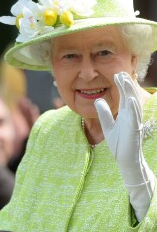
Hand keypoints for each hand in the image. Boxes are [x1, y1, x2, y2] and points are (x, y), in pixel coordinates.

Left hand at [94, 71, 154, 220]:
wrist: (125, 160)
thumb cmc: (118, 143)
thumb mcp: (107, 125)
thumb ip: (103, 113)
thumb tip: (97, 100)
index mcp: (124, 114)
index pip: (123, 96)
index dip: (121, 86)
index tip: (116, 74)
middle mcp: (130, 116)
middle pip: (128, 97)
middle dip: (125, 85)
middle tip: (121, 72)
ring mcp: (133, 122)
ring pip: (132, 104)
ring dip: (129, 92)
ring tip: (125, 80)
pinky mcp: (133, 130)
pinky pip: (133, 118)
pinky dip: (132, 108)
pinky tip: (129, 99)